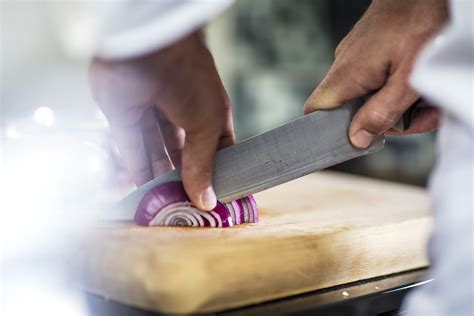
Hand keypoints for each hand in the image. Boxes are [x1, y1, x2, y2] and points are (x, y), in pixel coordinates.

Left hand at [90, 33, 233, 210]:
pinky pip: (131, 146)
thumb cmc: (190, 81)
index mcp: (209, 110)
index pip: (216, 147)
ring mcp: (151, 112)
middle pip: (183, 152)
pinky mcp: (123, 114)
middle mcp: (181, 111)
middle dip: (184, 177)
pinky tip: (142, 189)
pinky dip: (136, 168)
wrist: (148, 47)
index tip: (214, 197)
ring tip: (164, 203)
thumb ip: (203, 165)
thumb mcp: (207, 126)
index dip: (216, 171)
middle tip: (186, 206)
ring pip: (156, 151)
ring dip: (159, 176)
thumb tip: (207, 201)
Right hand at [304, 0, 446, 147]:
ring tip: (428, 99)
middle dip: (387, 120)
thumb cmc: (423, 21)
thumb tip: (355, 139)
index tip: (351, 142)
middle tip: (420, 117)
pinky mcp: (369, 49)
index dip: (326, 132)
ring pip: (369, 95)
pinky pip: (377, 78)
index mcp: (346, 75)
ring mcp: (356, 56)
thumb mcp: (409, 78)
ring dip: (398, 103)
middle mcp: (344, 65)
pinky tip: (420, 83)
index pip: (315, 112)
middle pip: (352, 110)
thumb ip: (381, 113)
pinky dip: (398, 85)